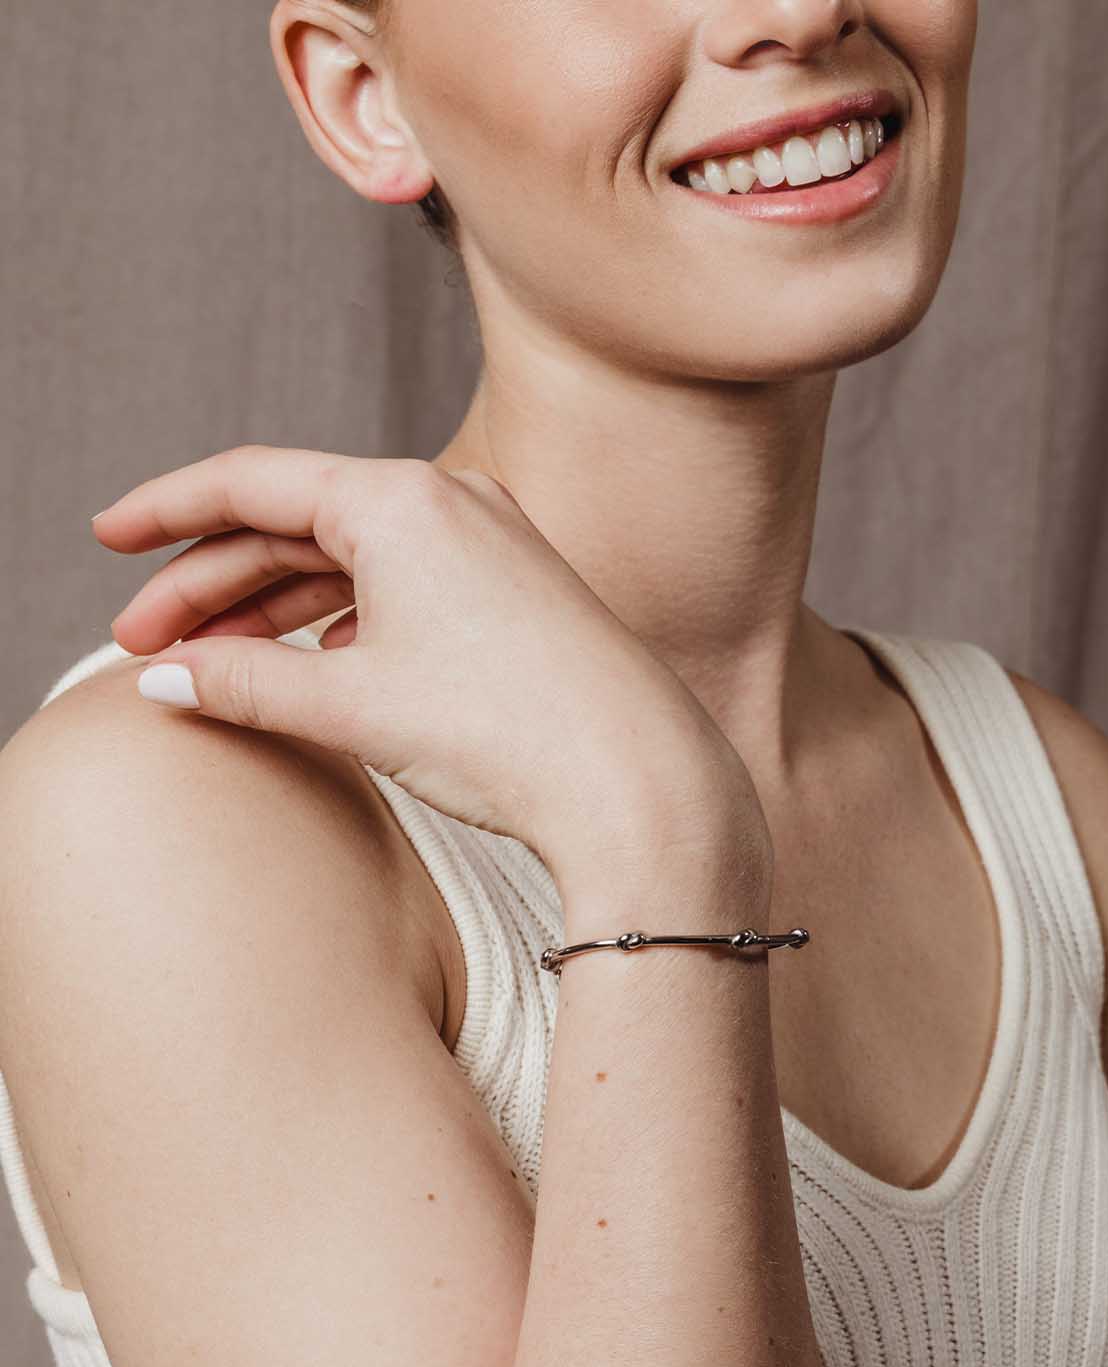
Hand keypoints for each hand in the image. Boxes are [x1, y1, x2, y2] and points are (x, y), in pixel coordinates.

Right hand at [94, 447, 763, 879]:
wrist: (639, 785)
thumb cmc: (507, 733)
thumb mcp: (353, 705)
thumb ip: (246, 682)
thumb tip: (167, 679)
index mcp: (403, 499)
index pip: (252, 482)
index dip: (168, 510)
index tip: (109, 537)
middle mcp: (451, 501)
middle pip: (296, 523)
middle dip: (212, 581)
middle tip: (145, 639)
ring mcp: (491, 543)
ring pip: (350, 559)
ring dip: (274, 607)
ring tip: (210, 662)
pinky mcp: (516, 591)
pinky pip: (402, 587)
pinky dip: (343, 621)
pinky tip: (312, 663)